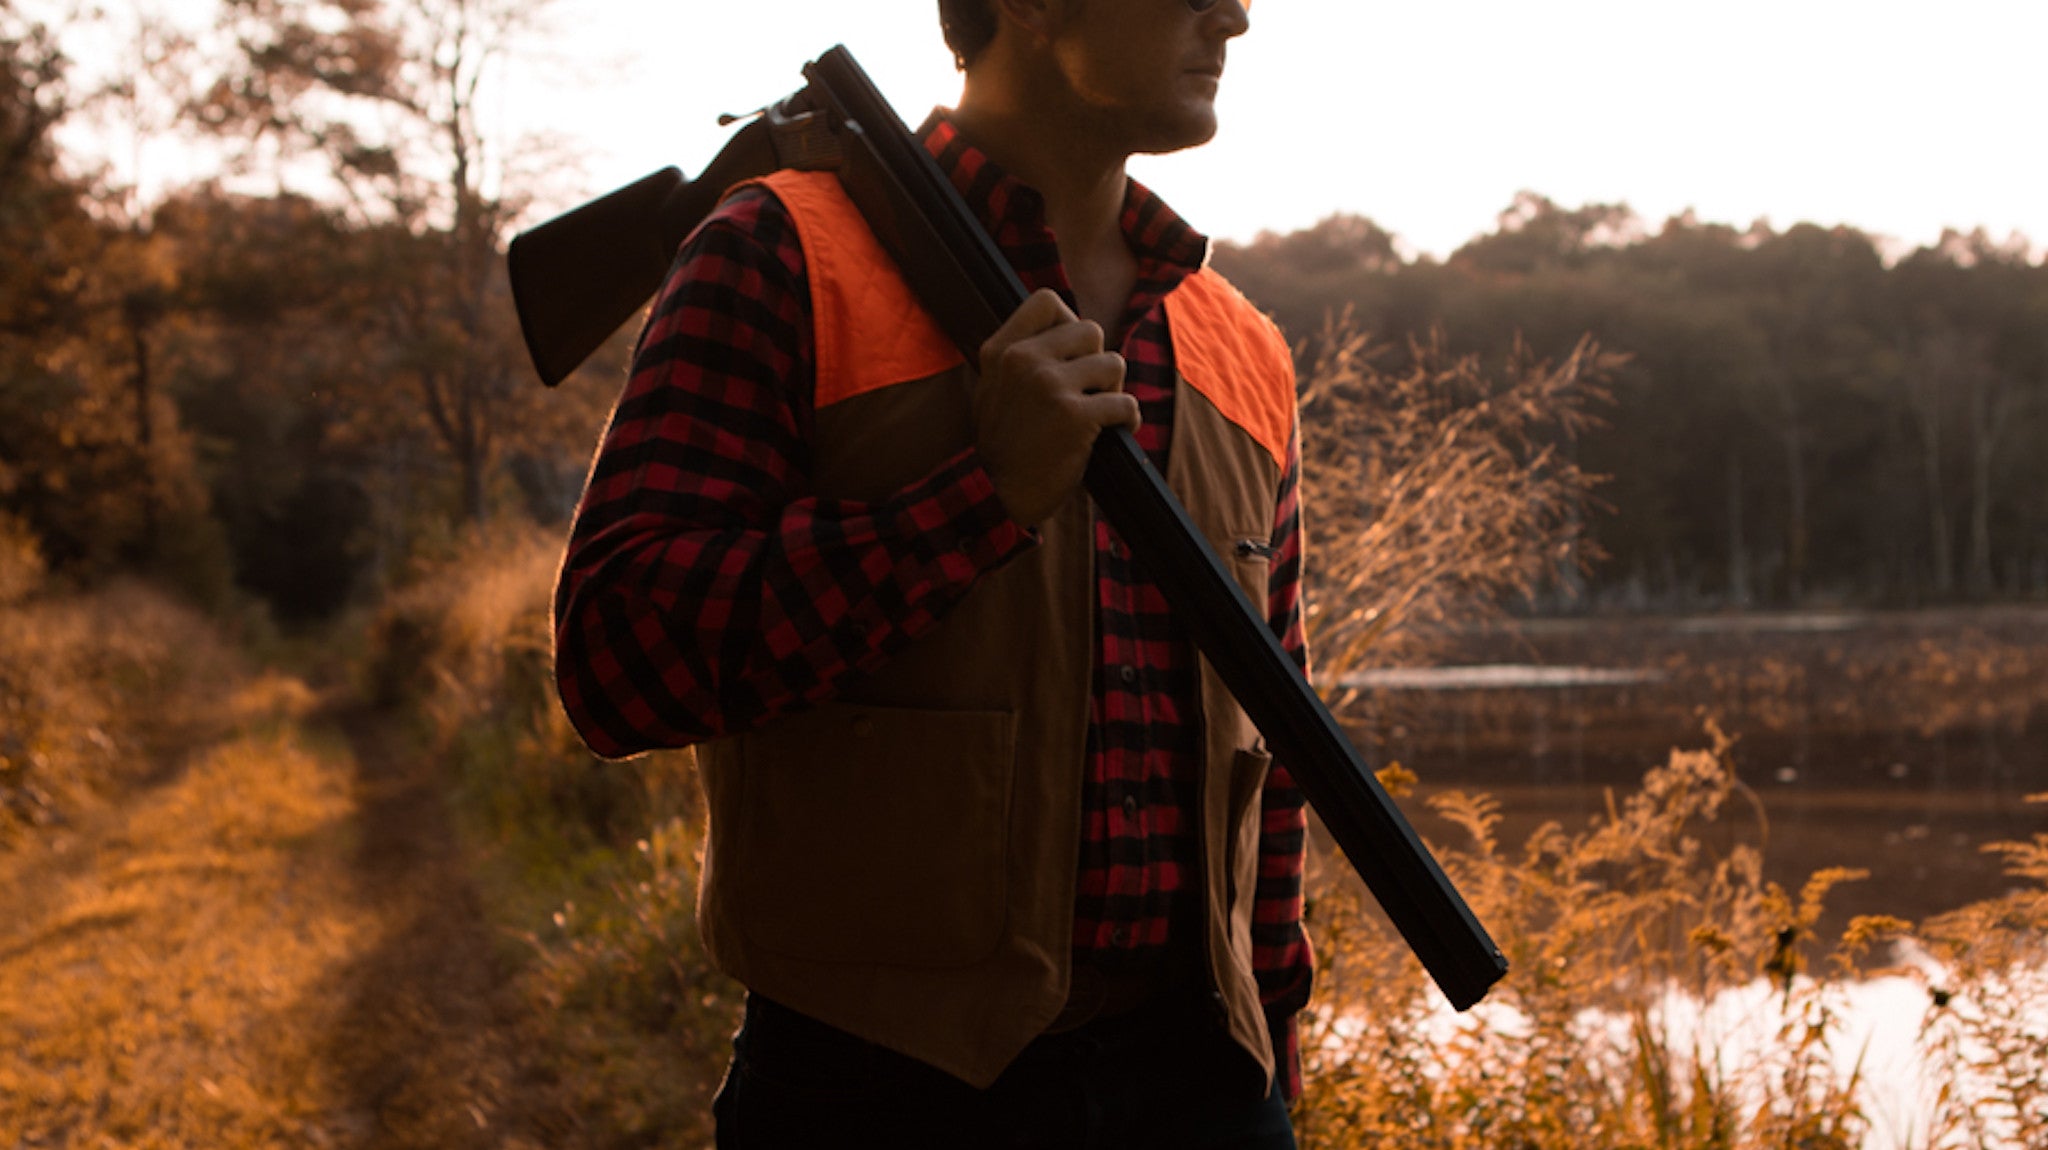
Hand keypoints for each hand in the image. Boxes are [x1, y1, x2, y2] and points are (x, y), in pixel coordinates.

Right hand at [973, 290, 1140, 526]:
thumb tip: (1066, 327)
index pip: (1047, 301)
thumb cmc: (1004, 443)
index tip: (1072, 352)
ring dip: (1113, 390)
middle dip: (1097, 361)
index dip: (1069, 322)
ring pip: (1113, 364)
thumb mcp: (994, 387)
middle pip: (1091, 331)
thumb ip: (1020, 355)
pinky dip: (1128, 418)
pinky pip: (1125, 403)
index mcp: (1001, 349)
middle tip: (1090, 390)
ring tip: (1098, 413)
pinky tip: (1117, 430)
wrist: (998, 493)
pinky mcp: (1075, 416)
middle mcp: (1023, 360)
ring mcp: (1049, 386)